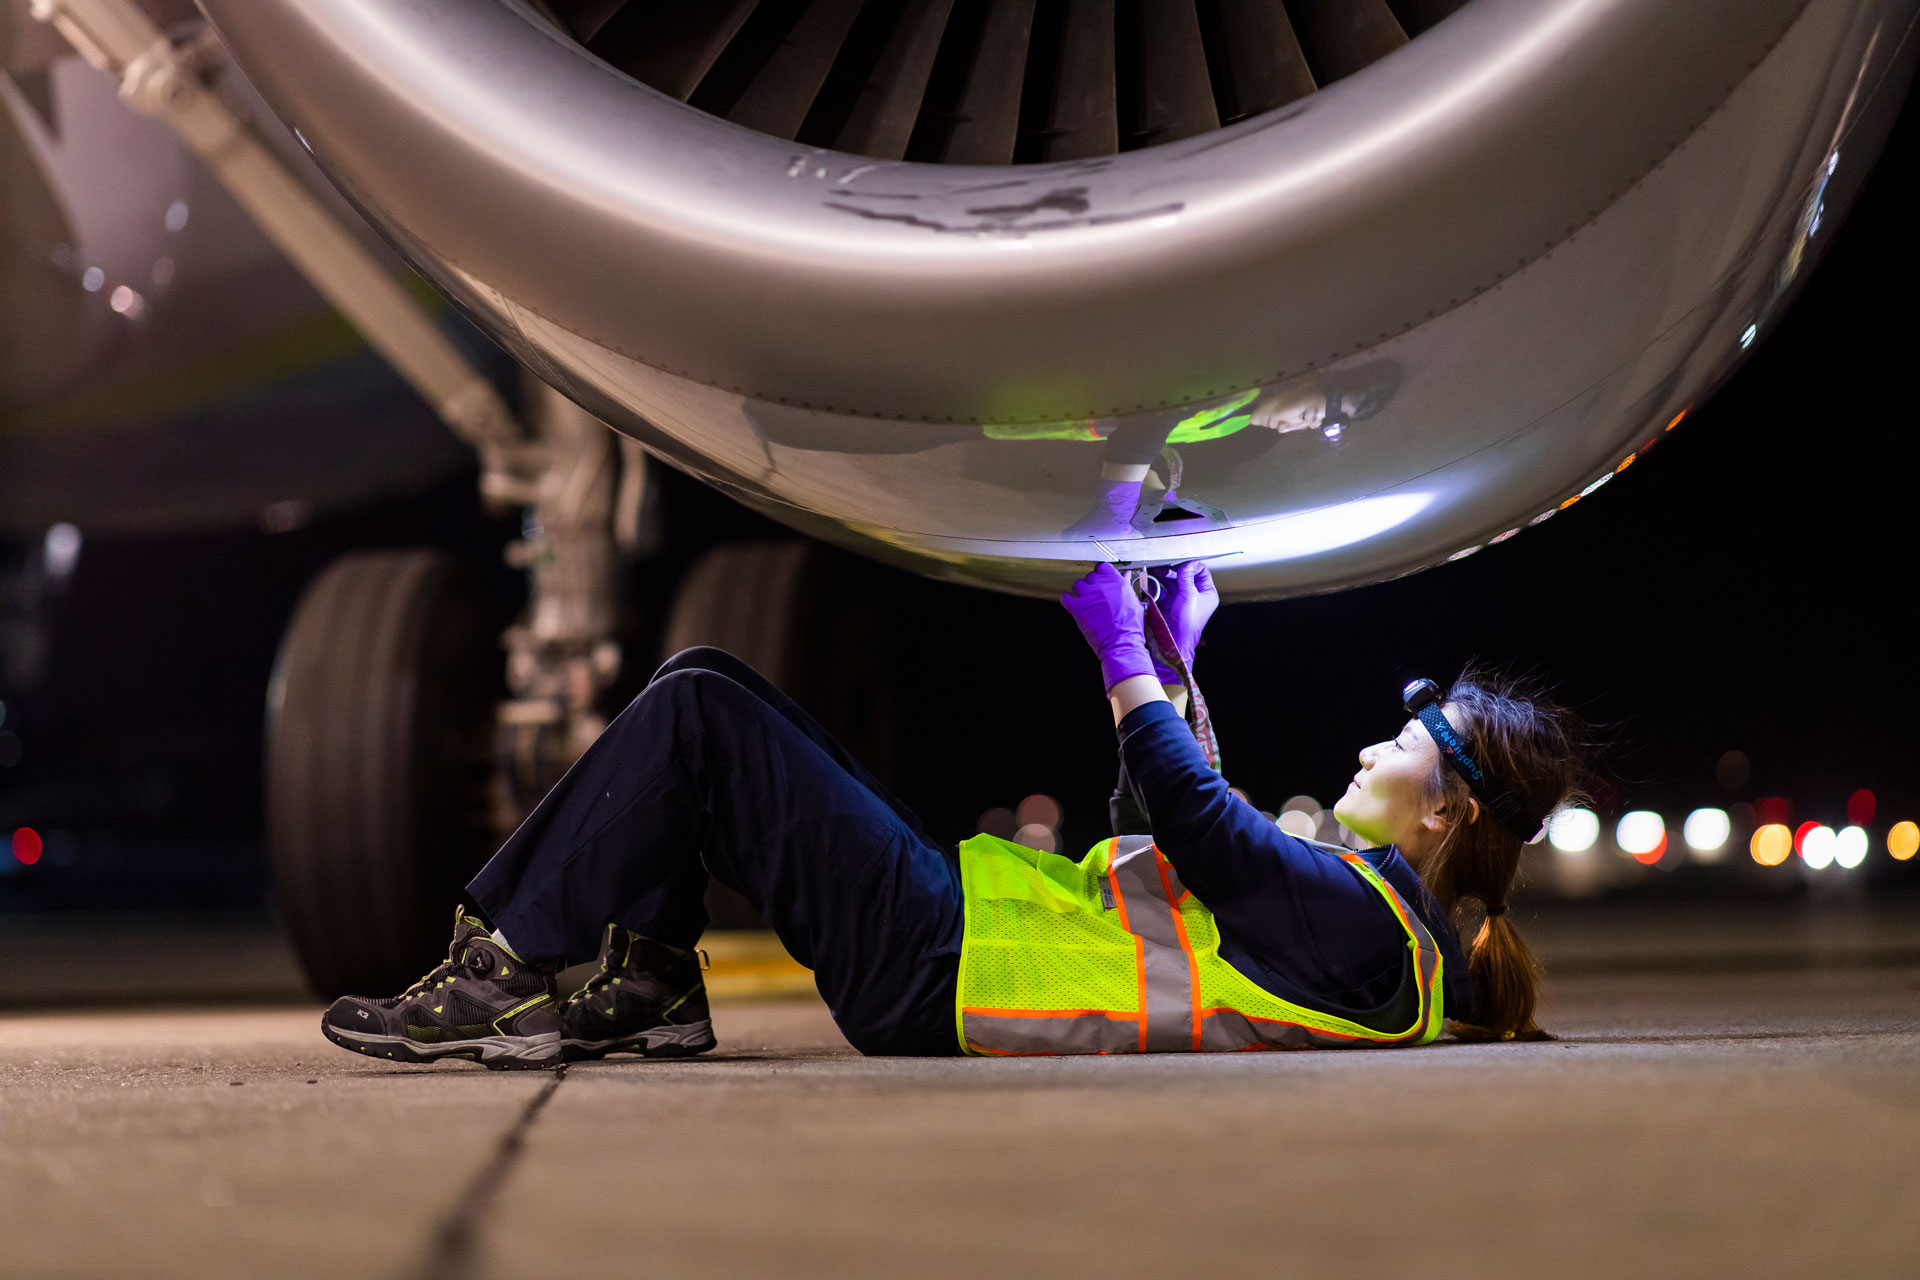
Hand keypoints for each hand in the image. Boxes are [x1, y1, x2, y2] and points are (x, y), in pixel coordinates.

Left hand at [1060, 563, 1154, 692]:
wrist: (1122, 644)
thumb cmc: (1131, 627)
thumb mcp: (1135, 603)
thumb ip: (1127, 586)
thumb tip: (1125, 575)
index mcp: (1117, 583)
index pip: (1103, 567)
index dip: (1100, 573)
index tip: (1101, 580)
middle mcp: (1102, 586)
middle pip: (1090, 576)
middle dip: (1092, 585)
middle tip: (1095, 596)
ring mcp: (1089, 596)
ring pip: (1078, 584)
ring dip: (1080, 592)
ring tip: (1085, 602)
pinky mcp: (1078, 608)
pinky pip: (1066, 598)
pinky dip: (1067, 600)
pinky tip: (1072, 604)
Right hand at [1145, 561, 1218, 680]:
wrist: (1175, 640)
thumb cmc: (1188, 624)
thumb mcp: (1189, 595)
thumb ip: (1186, 577)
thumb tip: (1186, 564)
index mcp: (1207, 593)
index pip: (1201, 572)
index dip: (1192, 566)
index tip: (1182, 562)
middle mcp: (1194, 595)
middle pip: (1185, 575)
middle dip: (1174, 569)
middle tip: (1165, 564)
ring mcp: (1181, 599)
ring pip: (1172, 581)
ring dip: (1164, 575)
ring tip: (1155, 570)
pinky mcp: (1169, 603)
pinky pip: (1162, 590)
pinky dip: (1157, 585)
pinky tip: (1152, 581)